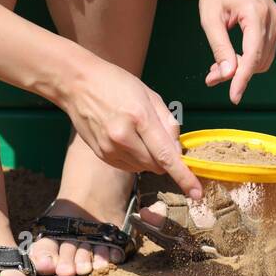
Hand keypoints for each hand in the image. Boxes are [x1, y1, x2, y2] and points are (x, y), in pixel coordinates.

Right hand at [60, 55, 201, 198]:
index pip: (166, 155)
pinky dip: (136, 157)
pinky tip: (129, 138)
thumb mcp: (150, 95)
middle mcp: (122, 138)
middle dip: (166, 157)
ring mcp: (110, 149)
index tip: (196, 192)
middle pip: (157, 165)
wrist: (78, 84)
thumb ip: (168, 123)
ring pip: (144, 168)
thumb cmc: (117, 84)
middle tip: (159, 135)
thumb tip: (178, 150)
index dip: (183, 176)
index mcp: (139, 118)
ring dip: (150, 157)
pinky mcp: (102, 155)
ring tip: (139, 132)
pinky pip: (129, 166)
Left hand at [199, 0, 275, 104]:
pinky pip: (265, 49)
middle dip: (237, 74)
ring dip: (242, 68)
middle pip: (259, 61)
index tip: (233, 97)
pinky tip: (230, 58)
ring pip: (264, 58)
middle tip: (211, 77)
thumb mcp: (210, 17)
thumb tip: (227, 75)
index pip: (253, 56)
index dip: (243, 79)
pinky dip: (249, 58)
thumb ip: (219, 47)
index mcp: (256, 14)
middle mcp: (273, 18)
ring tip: (217, 68)